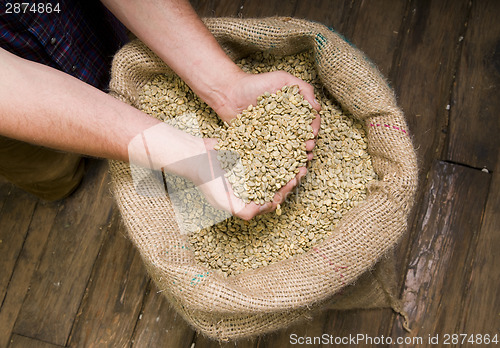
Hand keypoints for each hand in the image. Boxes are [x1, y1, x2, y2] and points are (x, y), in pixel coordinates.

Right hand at [193, 139, 307, 220]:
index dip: (284, 193)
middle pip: (277, 186)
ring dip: (289, 165)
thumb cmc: (206, 179)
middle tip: (301, 169)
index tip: (292, 182)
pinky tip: (289, 145)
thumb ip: (242, 211)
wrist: (193, 154)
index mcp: (247, 201)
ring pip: (277, 170)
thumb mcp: (223, 201)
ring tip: (301, 157)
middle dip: (291, 179)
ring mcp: (251, 171)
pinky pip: (268, 155)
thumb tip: (263, 210)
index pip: (271, 201)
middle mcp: (251, 187)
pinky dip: (280, 152)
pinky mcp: (250, 156)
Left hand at [212, 70, 321, 160]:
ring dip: (297, 159)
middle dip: (308, 145)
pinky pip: (270, 158)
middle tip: (308, 148)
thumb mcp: (282, 79)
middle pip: (301, 139)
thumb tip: (317, 107)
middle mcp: (285, 127)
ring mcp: (273, 138)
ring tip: (301, 163)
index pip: (309, 123)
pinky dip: (278, 165)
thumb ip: (303, 89)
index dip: (313, 129)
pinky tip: (283, 169)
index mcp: (294, 113)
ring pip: (289, 152)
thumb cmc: (256, 83)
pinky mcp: (260, 146)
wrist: (229, 93)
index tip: (312, 134)